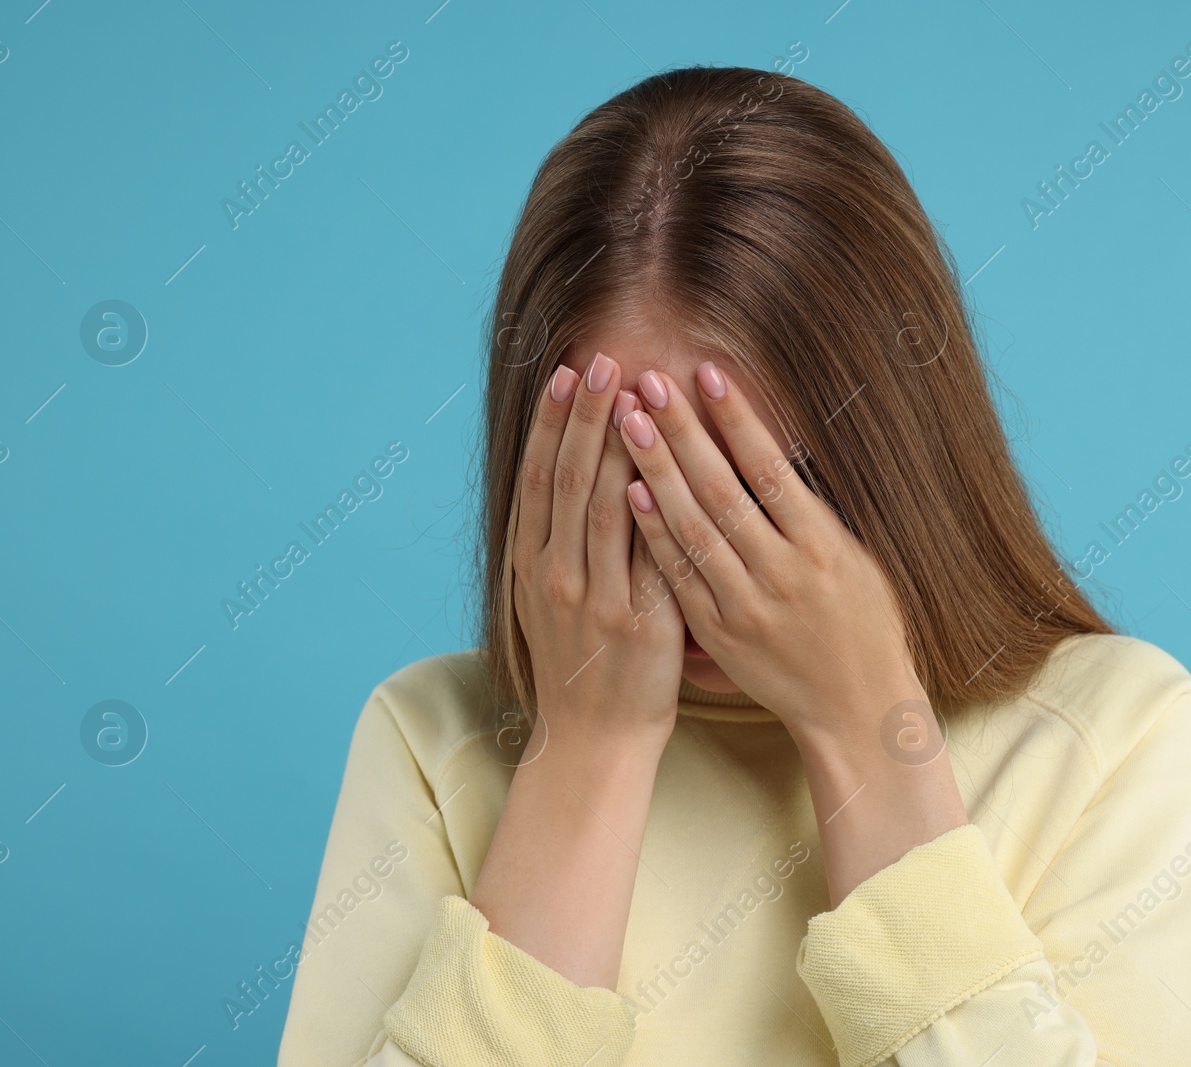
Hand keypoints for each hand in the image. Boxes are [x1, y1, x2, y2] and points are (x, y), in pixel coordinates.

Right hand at [512, 352, 686, 750]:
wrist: (593, 740)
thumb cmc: (580, 665)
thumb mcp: (548, 600)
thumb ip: (557, 542)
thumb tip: (574, 475)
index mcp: (531, 564)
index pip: (540, 477)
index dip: (553, 422)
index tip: (567, 372)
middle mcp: (555, 576)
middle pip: (570, 480)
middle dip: (586, 416)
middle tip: (603, 359)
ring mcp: (594, 599)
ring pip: (603, 509)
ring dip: (619, 447)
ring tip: (634, 394)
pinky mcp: (637, 623)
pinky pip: (646, 556)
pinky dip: (649, 512)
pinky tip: (659, 471)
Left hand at [615, 361, 925, 746]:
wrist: (855, 707)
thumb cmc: (863, 622)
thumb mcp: (855, 558)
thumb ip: (809, 510)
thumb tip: (765, 448)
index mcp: (823, 545)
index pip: (770, 470)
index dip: (736, 419)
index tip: (708, 373)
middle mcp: (783, 573)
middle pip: (721, 492)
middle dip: (681, 433)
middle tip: (649, 382)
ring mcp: (746, 606)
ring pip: (692, 530)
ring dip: (656, 473)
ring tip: (627, 423)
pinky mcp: (719, 634)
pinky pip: (679, 577)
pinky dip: (655, 534)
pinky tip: (630, 493)